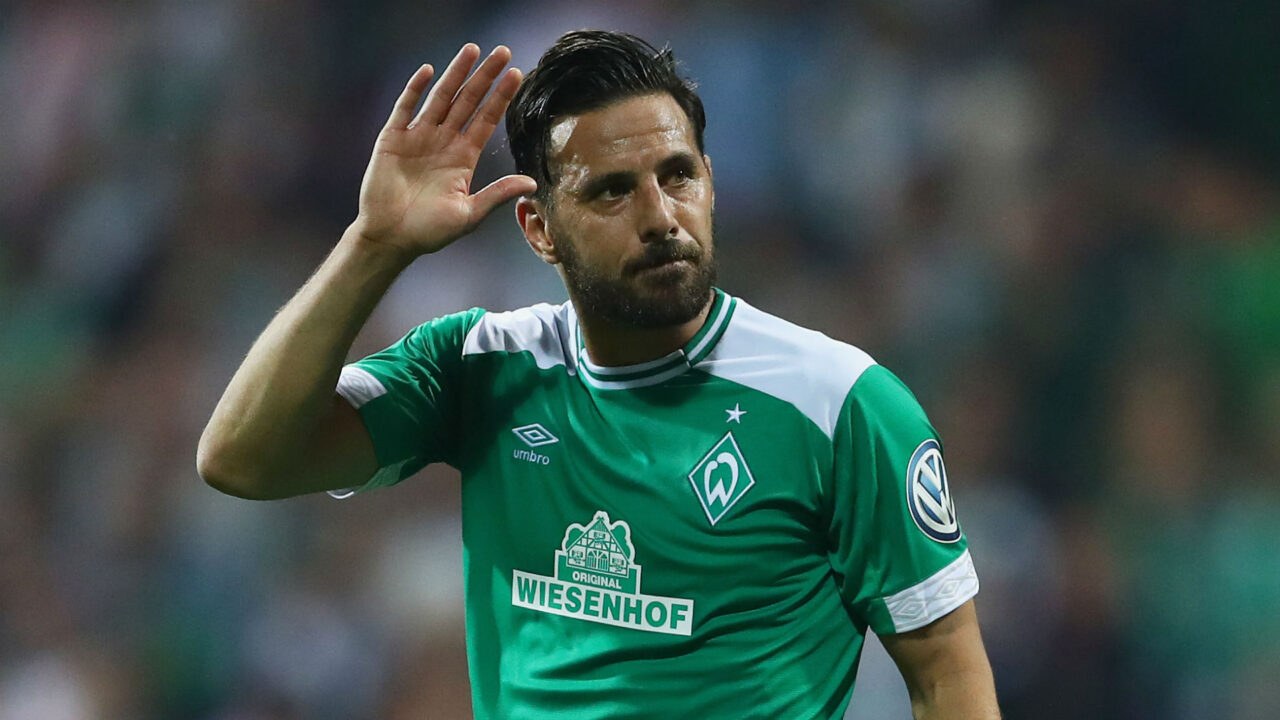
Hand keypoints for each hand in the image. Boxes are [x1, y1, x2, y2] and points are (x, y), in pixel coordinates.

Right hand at [352, 44, 536, 256]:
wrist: (391, 238)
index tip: (517, 74)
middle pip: (468, 102)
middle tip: (502, 52)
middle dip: (485, 77)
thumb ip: (497, 194)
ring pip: (440, 98)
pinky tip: (429, 71)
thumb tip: (532, 183)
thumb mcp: (469, 214)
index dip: (501, 97)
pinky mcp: (393, 139)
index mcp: (463, 158)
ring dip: (456, 74)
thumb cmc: (429, 231)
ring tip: (472, 50)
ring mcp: (418, 137)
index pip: (486, 120)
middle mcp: (444, 142)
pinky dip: (415, 89)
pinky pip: (405, 108)